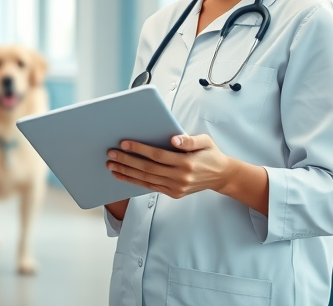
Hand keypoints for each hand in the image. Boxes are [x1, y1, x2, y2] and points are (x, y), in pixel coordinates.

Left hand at [106, 135, 235, 198]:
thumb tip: (173, 139)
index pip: (158, 155)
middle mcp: (180, 177)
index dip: (140, 149)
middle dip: (127, 161)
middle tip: (111, 154)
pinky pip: (150, 187)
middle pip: (148, 169)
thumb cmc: (210, 155)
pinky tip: (123, 175)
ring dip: (127, 173)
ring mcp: (176, 188)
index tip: (124, 143)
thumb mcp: (205, 142)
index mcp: (187, 163)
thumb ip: (189, 140)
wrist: (221, 176)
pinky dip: (135, 181)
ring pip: (146, 180)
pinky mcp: (173, 193)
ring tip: (112, 166)